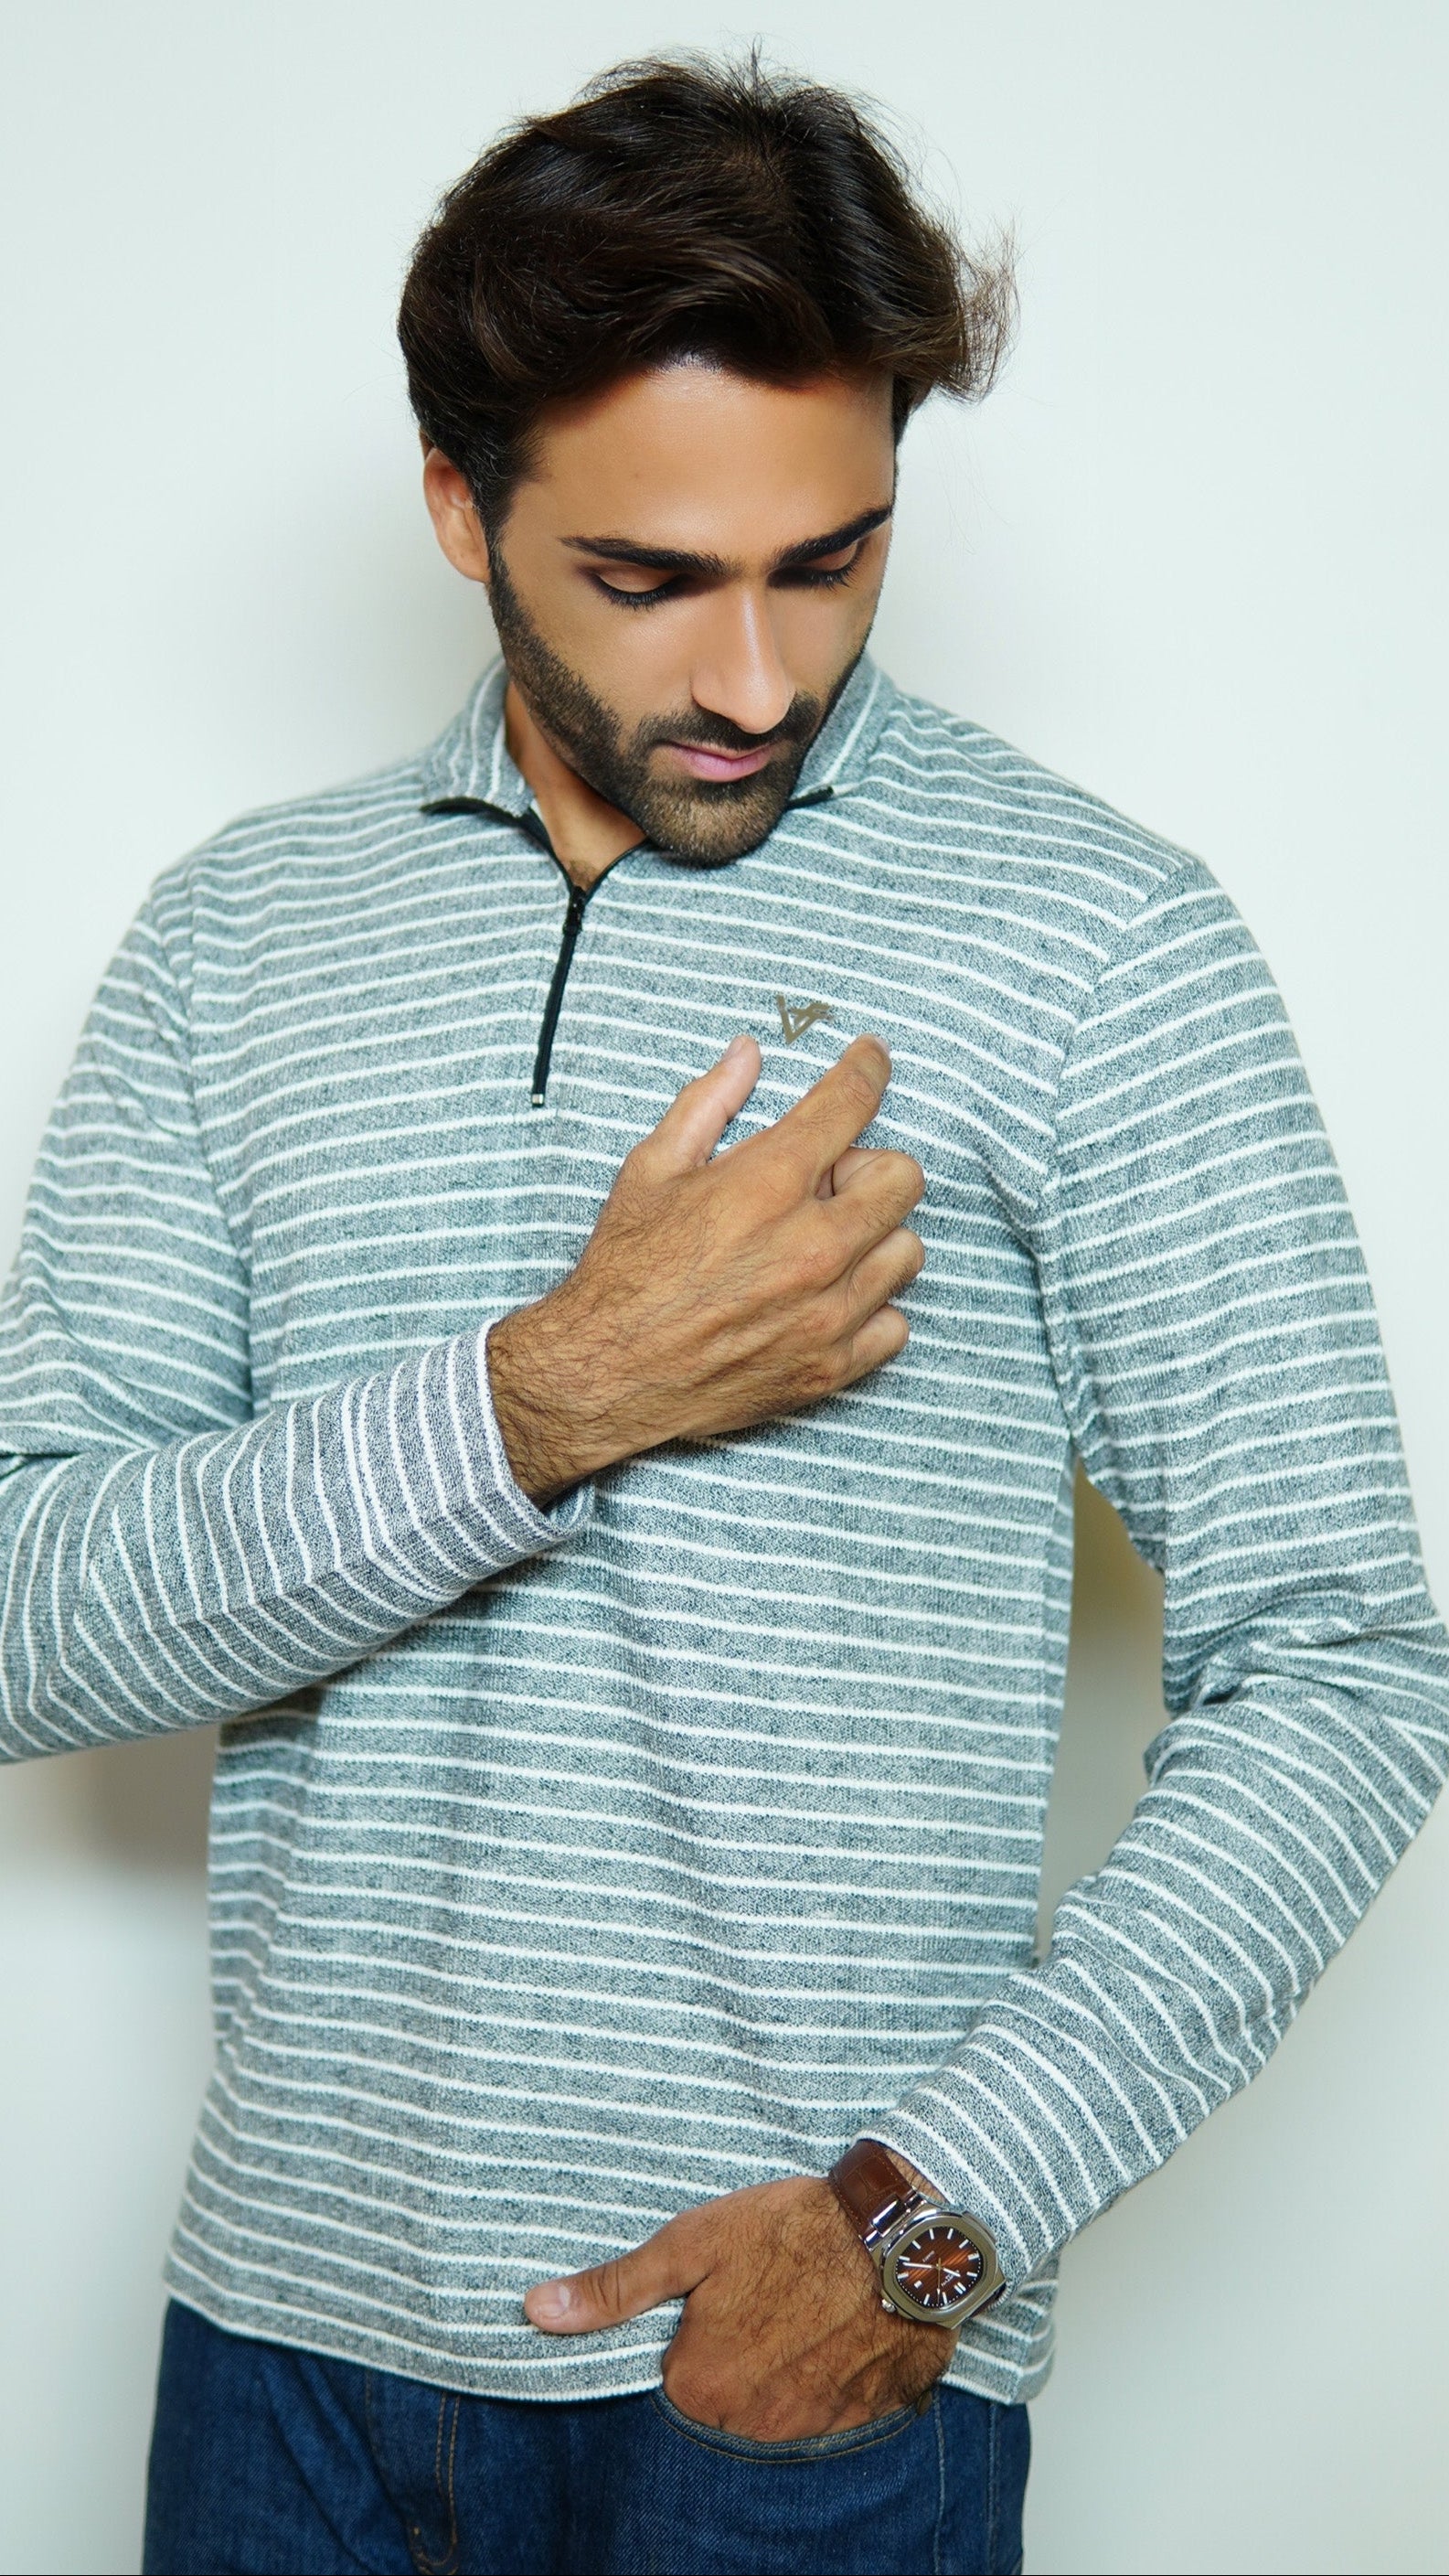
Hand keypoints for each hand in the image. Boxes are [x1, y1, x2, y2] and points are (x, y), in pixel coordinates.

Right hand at [487, 1033, 924, 1502]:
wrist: (605, 1373)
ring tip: (825, 1245)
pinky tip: (826, 1300)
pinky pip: (895, 1323)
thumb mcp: (652, 1169)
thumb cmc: (624, 1269)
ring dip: (874, 1239)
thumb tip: (747, 1052)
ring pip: (907, 1251)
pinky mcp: (831, 1366)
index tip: (872, 1058)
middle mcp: (812, 1245)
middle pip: (903, 1178)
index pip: (850, 1103)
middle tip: (825, 1183)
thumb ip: (708, 1103)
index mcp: (767, 1184)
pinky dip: (870, 1309)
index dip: (867, 1067)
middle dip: (868, 1167)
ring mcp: (828, 1311)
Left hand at [522, 2176, 954, 2441]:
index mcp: (699, 2384)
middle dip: (735, 2351)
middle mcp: (751, 2423)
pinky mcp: (861, 2413)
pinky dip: (827, 2373)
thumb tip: (538, 2311)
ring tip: (800, 2303)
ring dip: (781, 2365)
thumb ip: (617, 2288)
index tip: (715, 2296)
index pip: (673, 2373)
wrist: (900, 2234)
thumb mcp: (692, 2243)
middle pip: (723, 2394)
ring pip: (774, 2403)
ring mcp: (810, 2425)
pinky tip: (835, 2325)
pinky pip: (826, 2405)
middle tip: (762, 2293)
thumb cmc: (792, 2230)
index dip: (691, 2329)